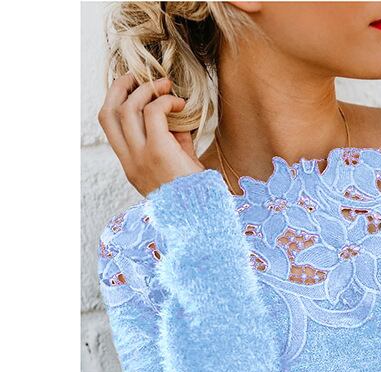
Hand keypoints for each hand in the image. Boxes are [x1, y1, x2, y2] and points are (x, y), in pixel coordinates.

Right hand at [98, 73, 204, 195]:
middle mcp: (130, 162)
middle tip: (142, 77)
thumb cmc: (195, 193)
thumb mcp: (178, 166)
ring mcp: (141, 157)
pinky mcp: (158, 152)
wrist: (204, 216)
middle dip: (122, 87)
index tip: (133, 89)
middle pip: (109, 112)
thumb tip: (175, 117)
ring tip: (166, 87)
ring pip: (128, 108)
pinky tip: (180, 104)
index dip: (115, 99)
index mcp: (130, 166)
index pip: (108, 125)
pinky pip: (153, 113)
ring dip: (147, 90)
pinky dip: (165, 102)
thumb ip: (173, 141)